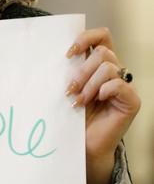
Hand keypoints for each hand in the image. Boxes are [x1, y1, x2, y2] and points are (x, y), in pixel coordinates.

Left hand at [66, 28, 139, 183]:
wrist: (82, 147)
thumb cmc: (72, 119)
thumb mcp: (67, 90)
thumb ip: (67, 72)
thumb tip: (52, 53)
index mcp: (99, 65)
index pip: (102, 36)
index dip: (86, 38)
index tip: (68, 54)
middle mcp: (114, 73)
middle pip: (103, 52)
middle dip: (82, 70)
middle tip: (70, 90)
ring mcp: (124, 86)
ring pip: (108, 67)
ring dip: (89, 84)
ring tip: (79, 101)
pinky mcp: (131, 101)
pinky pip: (119, 84)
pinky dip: (104, 90)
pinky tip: (96, 102)